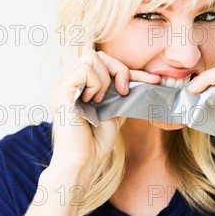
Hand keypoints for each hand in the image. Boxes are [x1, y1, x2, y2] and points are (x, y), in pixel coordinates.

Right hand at [50, 50, 160, 175]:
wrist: (83, 161)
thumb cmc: (96, 142)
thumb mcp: (116, 112)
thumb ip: (121, 95)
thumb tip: (142, 81)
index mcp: (83, 87)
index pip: (106, 65)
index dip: (129, 70)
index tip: (152, 80)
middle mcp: (72, 83)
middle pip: (97, 54)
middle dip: (118, 69)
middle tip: (123, 92)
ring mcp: (65, 86)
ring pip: (90, 57)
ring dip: (105, 78)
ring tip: (102, 100)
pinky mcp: (61, 91)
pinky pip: (84, 70)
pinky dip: (95, 83)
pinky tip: (94, 101)